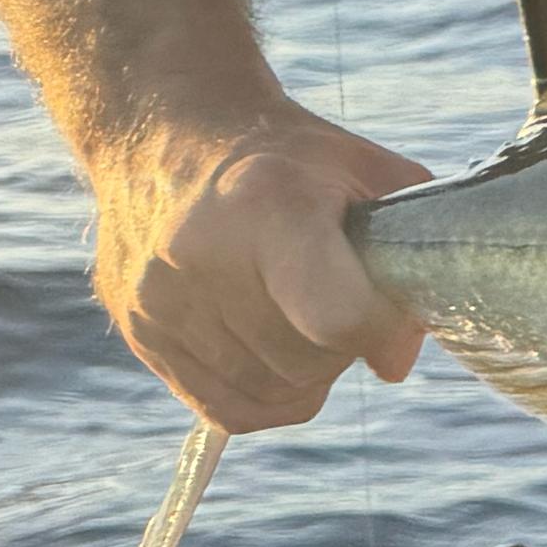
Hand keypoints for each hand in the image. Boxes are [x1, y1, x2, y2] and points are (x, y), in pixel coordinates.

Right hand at [92, 111, 431, 432]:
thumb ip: (408, 259)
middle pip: (306, 361)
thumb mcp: (368, 174)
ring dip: (306, 369)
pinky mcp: (138, 332)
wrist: (169, 138)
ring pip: (272, 391)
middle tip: (341, 296)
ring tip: (303, 312)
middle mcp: (199, 254)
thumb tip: (394, 361)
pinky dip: (269, 396)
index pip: (337, 315)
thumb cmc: (289, 159)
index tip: (389, 307)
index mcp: (267, 204)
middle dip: (343, 343)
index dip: (380, 325)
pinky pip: (228, 408)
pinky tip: (277, 353)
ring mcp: (159, 299)